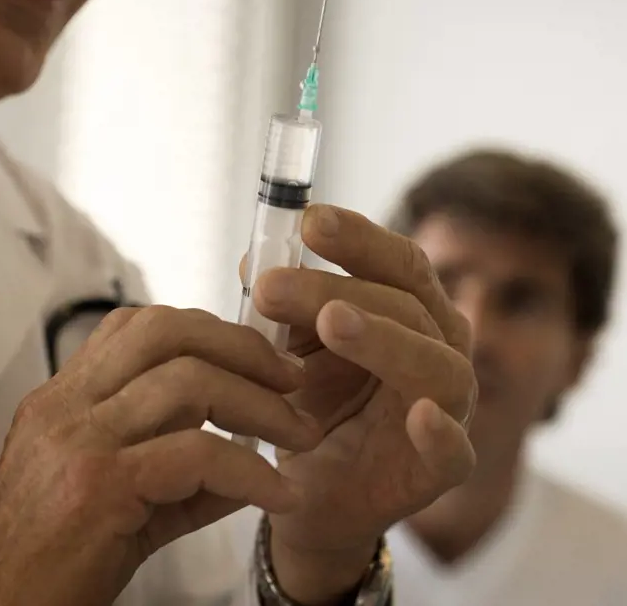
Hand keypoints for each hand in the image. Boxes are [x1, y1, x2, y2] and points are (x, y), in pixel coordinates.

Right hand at [0, 307, 319, 605]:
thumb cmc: (51, 555)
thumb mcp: (118, 496)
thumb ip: (185, 474)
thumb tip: (252, 463)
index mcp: (69, 397)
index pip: (141, 327)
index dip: (209, 330)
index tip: (257, 357)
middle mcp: (70, 405)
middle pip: (167, 332)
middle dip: (242, 346)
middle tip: (291, 377)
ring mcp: (80, 440)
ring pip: (189, 382)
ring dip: (262, 405)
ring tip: (302, 432)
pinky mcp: (98, 487)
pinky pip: (196, 455)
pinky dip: (250, 470)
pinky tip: (279, 494)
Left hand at [249, 205, 476, 602]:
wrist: (316, 486)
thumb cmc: (314, 405)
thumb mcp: (290, 347)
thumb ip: (281, 308)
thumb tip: (253, 261)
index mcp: (409, 311)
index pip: (396, 262)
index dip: (357, 237)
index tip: (308, 220)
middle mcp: (438, 346)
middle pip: (405, 303)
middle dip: (337, 289)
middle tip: (272, 287)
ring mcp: (449, 406)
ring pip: (434, 363)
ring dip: (384, 339)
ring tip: (333, 323)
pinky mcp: (443, 468)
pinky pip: (454, 450)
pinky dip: (441, 432)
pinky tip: (419, 415)